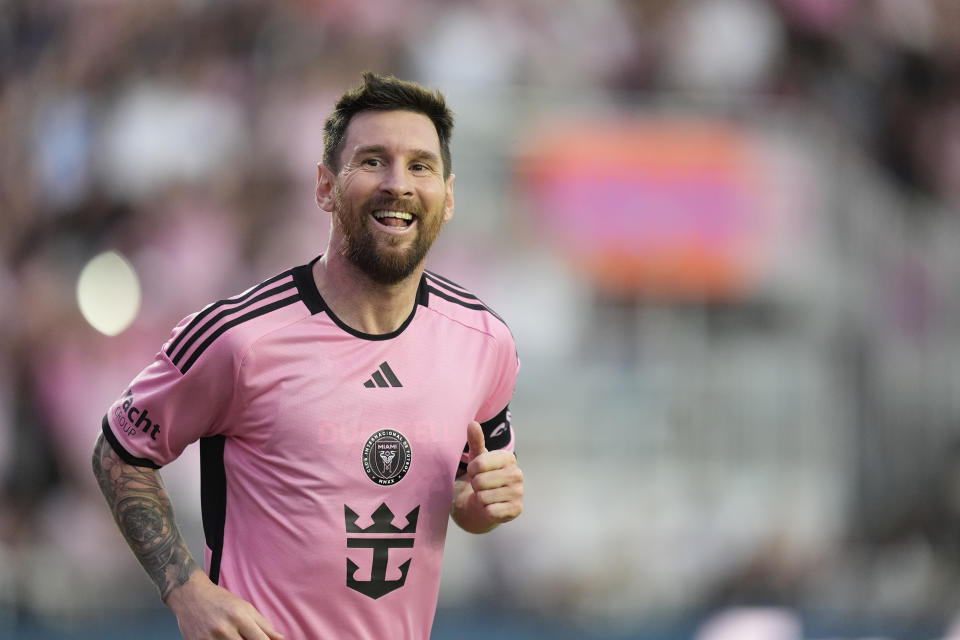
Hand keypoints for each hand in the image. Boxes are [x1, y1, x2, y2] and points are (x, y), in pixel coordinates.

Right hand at [166, 571, 284, 639]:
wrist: (189, 595)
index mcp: (240, 617)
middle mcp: (225, 629)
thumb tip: (281, 639)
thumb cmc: (220, 600)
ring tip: (233, 636)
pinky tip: (221, 639)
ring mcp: (209, 638)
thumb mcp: (245, 607)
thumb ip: (264, 625)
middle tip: (245, 637)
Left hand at [462, 420, 523, 527]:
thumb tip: (472, 423)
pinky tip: (490, 507)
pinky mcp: (516, 510)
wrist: (484, 504)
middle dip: (475, 485)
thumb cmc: (482, 477)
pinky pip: (490, 511)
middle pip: (480, 481)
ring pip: (483, 496)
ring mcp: (519, 493)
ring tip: (485, 495)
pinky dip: (485, 510)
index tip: (475, 472)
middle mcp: (517, 474)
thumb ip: (475, 441)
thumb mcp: (477, 459)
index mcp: (509, 458)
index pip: (479, 464)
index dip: (471, 470)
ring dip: (479, 498)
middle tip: (481, 486)